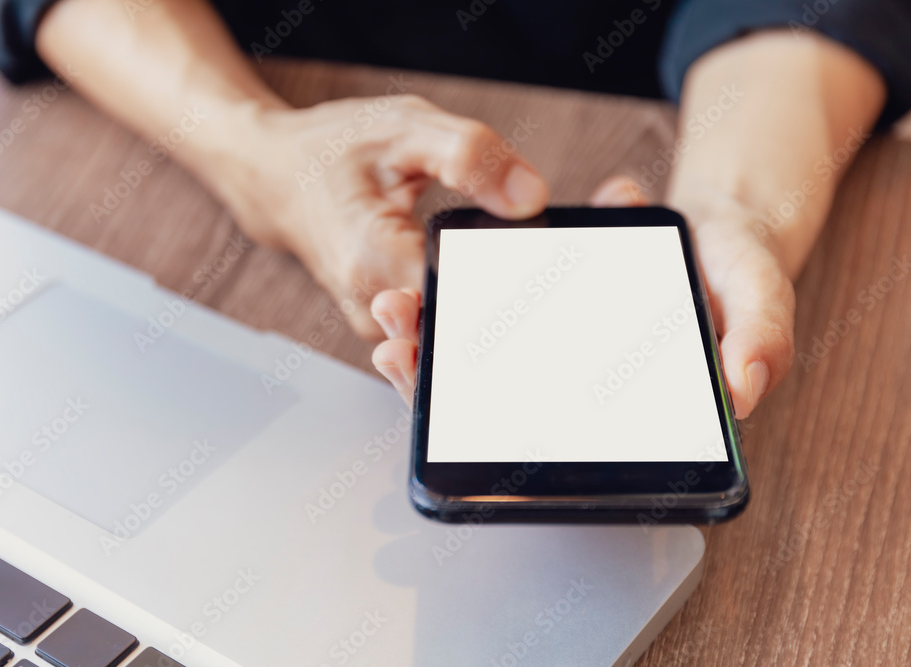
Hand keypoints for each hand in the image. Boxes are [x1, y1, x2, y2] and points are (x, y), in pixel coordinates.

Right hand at [202, 95, 548, 338]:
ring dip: (484, 322)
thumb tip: (529, 196)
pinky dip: (461, 318)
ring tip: (512, 288)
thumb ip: (470, 156)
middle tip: (538, 288)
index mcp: (374, 256)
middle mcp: (370, 303)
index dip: (506, 299)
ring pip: (443, 345)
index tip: (540, 285)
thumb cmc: (336, 151)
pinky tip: (479, 289)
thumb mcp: (406, 128)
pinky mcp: (383, 326)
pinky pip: (431, 337)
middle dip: (503, 319)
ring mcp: (375, 322)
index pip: (457, 306)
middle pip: (453, 338)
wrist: (279, 179)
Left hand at [371, 177, 793, 418]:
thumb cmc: (737, 273)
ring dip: (433, 333)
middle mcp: (580, 380)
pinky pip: (493, 302)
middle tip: (397, 350)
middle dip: (437, 378)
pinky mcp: (545, 302)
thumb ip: (761, 338)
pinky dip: (460, 288)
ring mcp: (559, 342)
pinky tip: (429, 269)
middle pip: (495, 400)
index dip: (492, 432)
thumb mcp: (761, 297)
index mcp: (626, 402)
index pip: (551, 437)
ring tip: (397, 309)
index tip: (438, 403)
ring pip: (482, 354)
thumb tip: (742, 391)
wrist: (722, 227)